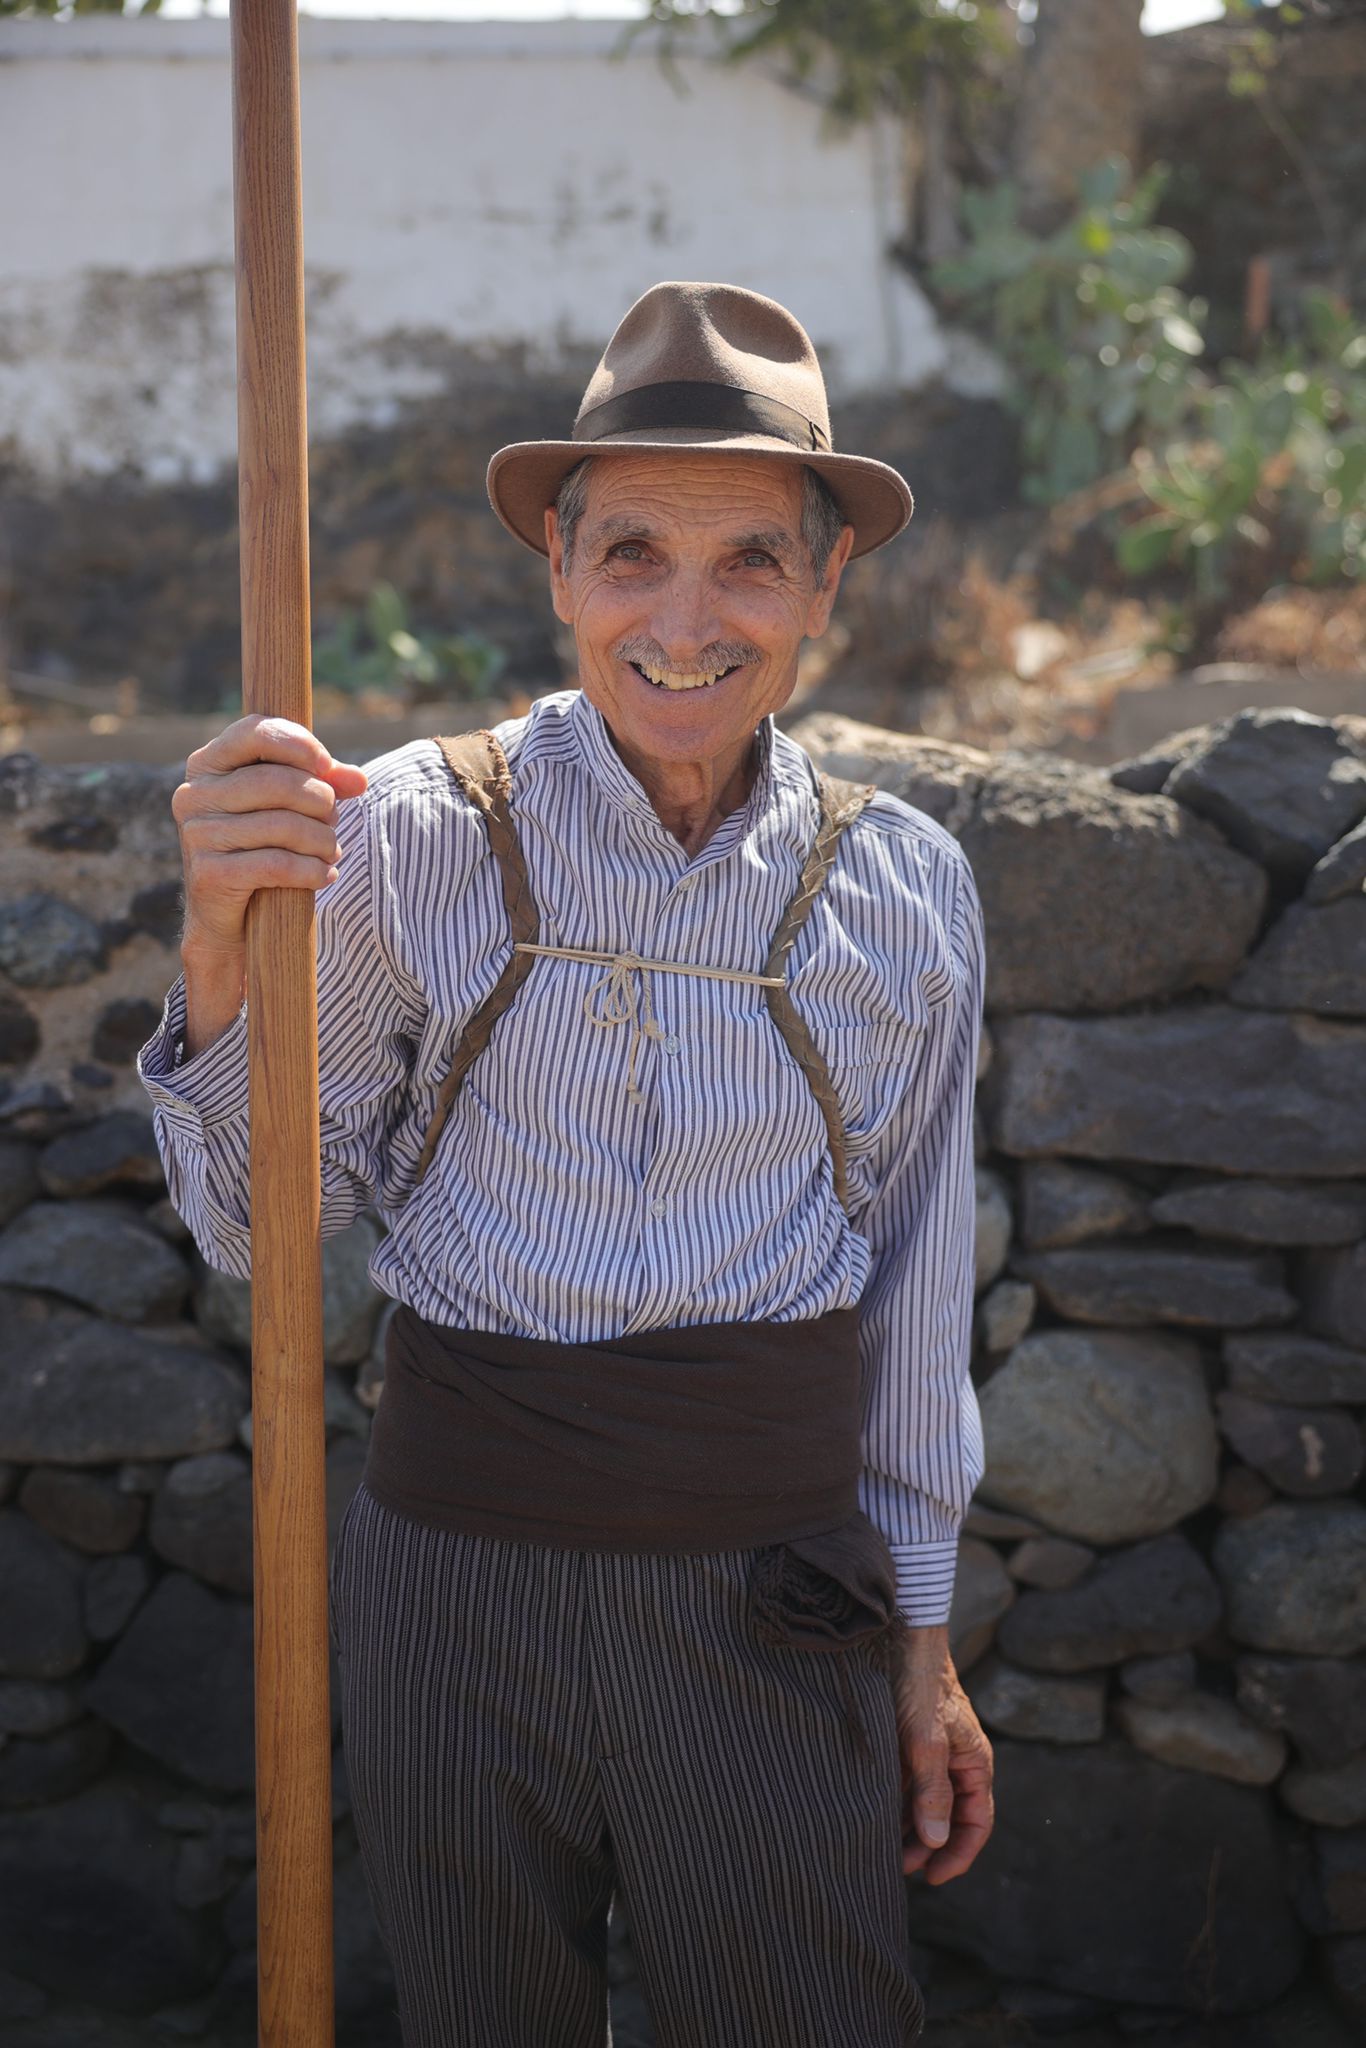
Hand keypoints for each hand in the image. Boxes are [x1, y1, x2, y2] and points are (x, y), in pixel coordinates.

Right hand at [172, 712, 368, 958]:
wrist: (229, 919)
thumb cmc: (262, 849)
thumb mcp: (290, 808)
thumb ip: (323, 784)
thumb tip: (359, 781)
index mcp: (208, 764)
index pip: (254, 732)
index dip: (298, 744)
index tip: (326, 766)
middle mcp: (194, 795)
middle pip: (277, 782)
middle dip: (320, 801)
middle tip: (333, 819)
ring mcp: (197, 835)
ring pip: (282, 825)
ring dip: (322, 840)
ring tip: (331, 850)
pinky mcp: (208, 875)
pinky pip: (276, 865)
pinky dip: (311, 870)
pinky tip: (324, 875)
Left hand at [893, 1625, 993, 1882]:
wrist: (901, 1636)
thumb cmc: (919, 1684)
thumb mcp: (925, 1741)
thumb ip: (932, 1791)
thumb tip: (937, 1841)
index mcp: (974, 1763)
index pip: (977, 1823)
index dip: (958, 1855)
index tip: (932, 1878)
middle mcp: (957, 1761)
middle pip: (950, 1818)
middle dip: (928, 1847)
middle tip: (898, 1868)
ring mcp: (932, 1752)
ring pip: (925, 1803)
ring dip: (908, 1828)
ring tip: (882, 1848)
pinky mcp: (908, 1743)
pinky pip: (906, 1784)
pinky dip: (894, 1803)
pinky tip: (872, 1816)